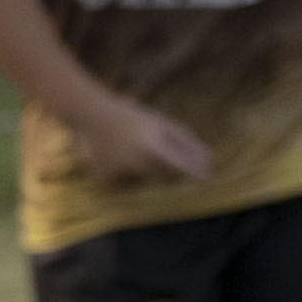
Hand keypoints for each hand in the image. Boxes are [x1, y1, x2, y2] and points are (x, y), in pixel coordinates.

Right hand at [70, 91, 213, 187]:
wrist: (94, 116)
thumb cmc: (134, 117)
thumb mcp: (163, 123)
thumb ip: (186, 141)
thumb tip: (208, 159)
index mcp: (153, 147)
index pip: (183, 168)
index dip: (197, 173)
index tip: (207, 176)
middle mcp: (137, 164)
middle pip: (168, 179)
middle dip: (175, 171)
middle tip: (169, 157)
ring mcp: (121, 174)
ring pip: (150, 182)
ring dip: (152, 171)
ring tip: (139, 150)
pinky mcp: (109, 181)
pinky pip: (132, 184)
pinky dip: (133, 174)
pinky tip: (123, 158)